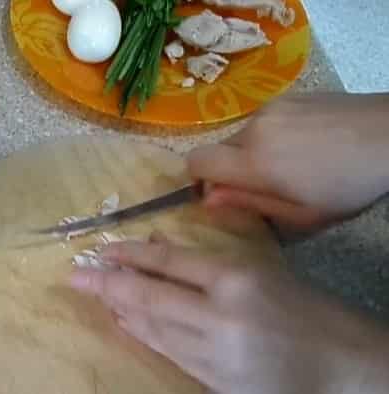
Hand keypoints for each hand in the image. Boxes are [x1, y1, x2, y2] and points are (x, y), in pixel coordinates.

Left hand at [69, 235, 388, 393]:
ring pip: (153, 327)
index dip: (132, 253)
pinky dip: (143, 336)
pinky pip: (168, 353)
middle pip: (151, 296)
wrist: (342, 366)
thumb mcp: (261, 270)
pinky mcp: (214, 381)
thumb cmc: (305, 309)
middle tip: (74, 275)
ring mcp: (216, 353)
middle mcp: (221, 315)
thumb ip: (211, 259)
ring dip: (120, 310)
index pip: (171, 260)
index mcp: (238, 278)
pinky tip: (126, 323)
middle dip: (107, 284)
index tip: (103, 249)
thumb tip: (157, 244)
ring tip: (96, 294)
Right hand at [187, 93, 388, 231]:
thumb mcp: (302, 214)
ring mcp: (270, 108)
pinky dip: (272, 135)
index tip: (222, 193)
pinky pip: (263, 120)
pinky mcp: (287, 96)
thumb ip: (249, 205)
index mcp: (254, 161)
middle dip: (232, 169)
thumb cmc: (348, 186)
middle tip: (267, 185)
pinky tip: (305, 144)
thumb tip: (208, 200)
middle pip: (219, 150)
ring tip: (292, 163)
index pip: (196, 162)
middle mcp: (253, 128)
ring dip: (253, 152)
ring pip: (242, 136)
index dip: (200, 179)